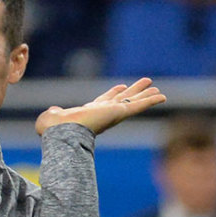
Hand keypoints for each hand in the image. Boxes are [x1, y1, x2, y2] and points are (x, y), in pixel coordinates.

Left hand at [35, 78, 164, 135]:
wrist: (61, 132)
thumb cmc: (53, 128)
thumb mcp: (53, 116)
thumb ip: (55, 112)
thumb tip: (54, 111)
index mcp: (89, 113)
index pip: (105, 101)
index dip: (113, 93)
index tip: (121, 86)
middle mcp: (104, 113)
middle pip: (122, 99)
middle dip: (133, 91)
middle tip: (146, 83)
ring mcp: (113, 113)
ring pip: (133, 101)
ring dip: (145, 94)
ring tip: (156, 88)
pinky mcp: (119, 113)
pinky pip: (139, 105)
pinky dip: (151, 100)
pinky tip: (162, 96)